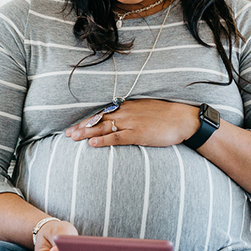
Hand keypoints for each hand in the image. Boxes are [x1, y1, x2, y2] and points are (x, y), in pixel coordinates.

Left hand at [65, 99, 198, 147]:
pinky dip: (103, 141)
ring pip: (104, 128)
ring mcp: (131, 123)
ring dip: (87, 133)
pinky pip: (117, 137)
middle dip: (82, 127)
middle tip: (67, 134)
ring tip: (73, 138)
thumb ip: (132, 113)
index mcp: (128, 106)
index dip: (87, 120)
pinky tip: (92, 144)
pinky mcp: (138, 134)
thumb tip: (122, 119)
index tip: (75, 125)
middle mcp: (126, 113)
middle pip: (99, 120)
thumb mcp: (146, 110)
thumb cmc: (167, 116)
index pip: (102, 113)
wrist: (183, 119)